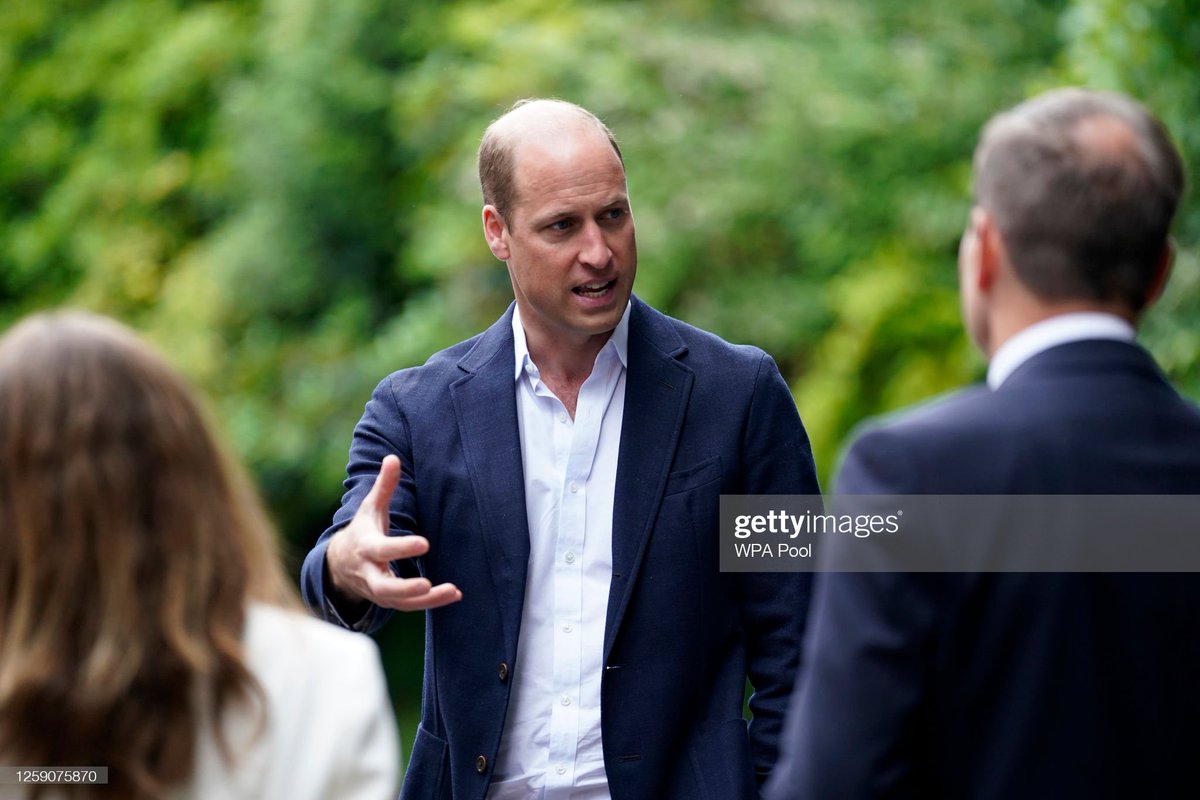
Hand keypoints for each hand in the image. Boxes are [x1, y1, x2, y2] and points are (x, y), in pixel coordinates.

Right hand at [325, 454, 462, 610]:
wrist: (340, 564)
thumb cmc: (363, 530)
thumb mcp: (370, 508)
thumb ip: (383, 486)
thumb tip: (393, 457)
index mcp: (365, 547)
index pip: (383, 550)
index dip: (401, 548)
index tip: (424, 544)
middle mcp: (369, 573)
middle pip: (383, 587)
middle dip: (405, 587)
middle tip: (427, 584)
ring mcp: (378, 590)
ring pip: (400, 602)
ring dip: (426, 599)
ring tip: (452, 591)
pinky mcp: (388, 601)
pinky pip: (409, 606)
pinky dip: (431, 603)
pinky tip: (454, 594)